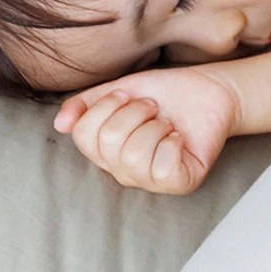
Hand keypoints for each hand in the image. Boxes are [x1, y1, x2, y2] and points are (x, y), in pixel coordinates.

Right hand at [53, 66, 242, 193]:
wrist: (210, 89)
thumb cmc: (166, 93)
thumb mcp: (120, 90)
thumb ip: (86, 104)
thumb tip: (60, 124)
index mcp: (106, 150)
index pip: (83, 135)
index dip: (105, 107)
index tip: (126, 95)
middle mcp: (123, 171)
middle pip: (109, 142)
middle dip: (134, 112)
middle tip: (153, 108)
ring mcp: (151, 181)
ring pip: (133, 156)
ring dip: (154, 126)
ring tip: (167, 122)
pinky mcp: (179, 182)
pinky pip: (161, 169)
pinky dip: (171, 143)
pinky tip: (179, 137)